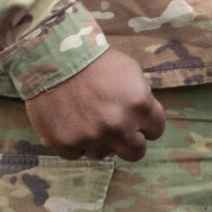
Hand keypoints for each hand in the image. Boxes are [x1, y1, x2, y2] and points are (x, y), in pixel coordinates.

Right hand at [25, 49, 165, 160]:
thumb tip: (143, 120)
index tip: (135, 120)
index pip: (156, 131)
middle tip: (115, 129)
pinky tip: (69, 124)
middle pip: (135, 153)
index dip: (145, 125)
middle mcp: (119, 126)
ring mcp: (91, 137)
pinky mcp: (66, 143)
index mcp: (140, 106)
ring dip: (97, 141)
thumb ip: (142, 99)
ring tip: (86, 118)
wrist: (55, 56)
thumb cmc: (95, 60)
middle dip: (128, 141)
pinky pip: (75, 154)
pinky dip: (73, 142)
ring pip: (102, 154)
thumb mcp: (131, 72)